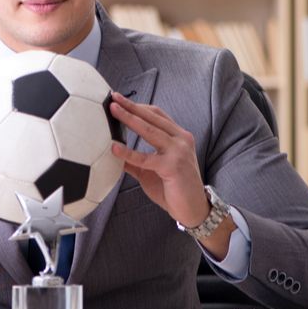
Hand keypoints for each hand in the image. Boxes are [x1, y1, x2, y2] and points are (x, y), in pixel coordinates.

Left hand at [109, 92, 234, 257]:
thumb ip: (135, 161)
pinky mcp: (172, 166)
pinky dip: (128, 152)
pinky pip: (145, 158)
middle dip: (131, 106)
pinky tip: (114, 148)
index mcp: (178, 137)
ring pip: (150, 130)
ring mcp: (178, 151)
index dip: (138, 106)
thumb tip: (113, 152)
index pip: (157, 114)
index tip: (121, 100)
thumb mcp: (150, 171)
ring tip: (113, 111)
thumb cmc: (173, 189)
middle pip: (152, 116)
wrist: (194, 209)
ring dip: (129, 118)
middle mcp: (181, 139)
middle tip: (113, 98)